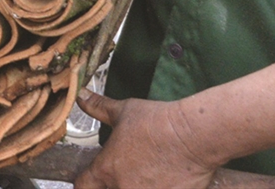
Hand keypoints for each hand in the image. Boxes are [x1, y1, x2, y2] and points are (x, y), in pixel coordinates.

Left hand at [74, 91, 219, 188]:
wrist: (192, 136)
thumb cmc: (158, 122)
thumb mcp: (123, 111)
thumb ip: (99, 107)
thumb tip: (81, 95)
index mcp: (106, 169)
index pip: (82, 185)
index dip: (85, 181)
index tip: (91, 177)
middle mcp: (121, 188)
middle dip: (110, 185)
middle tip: (124, 174)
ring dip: (135, 186)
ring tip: (146, 177)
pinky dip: (158, 188)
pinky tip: (164, 181)